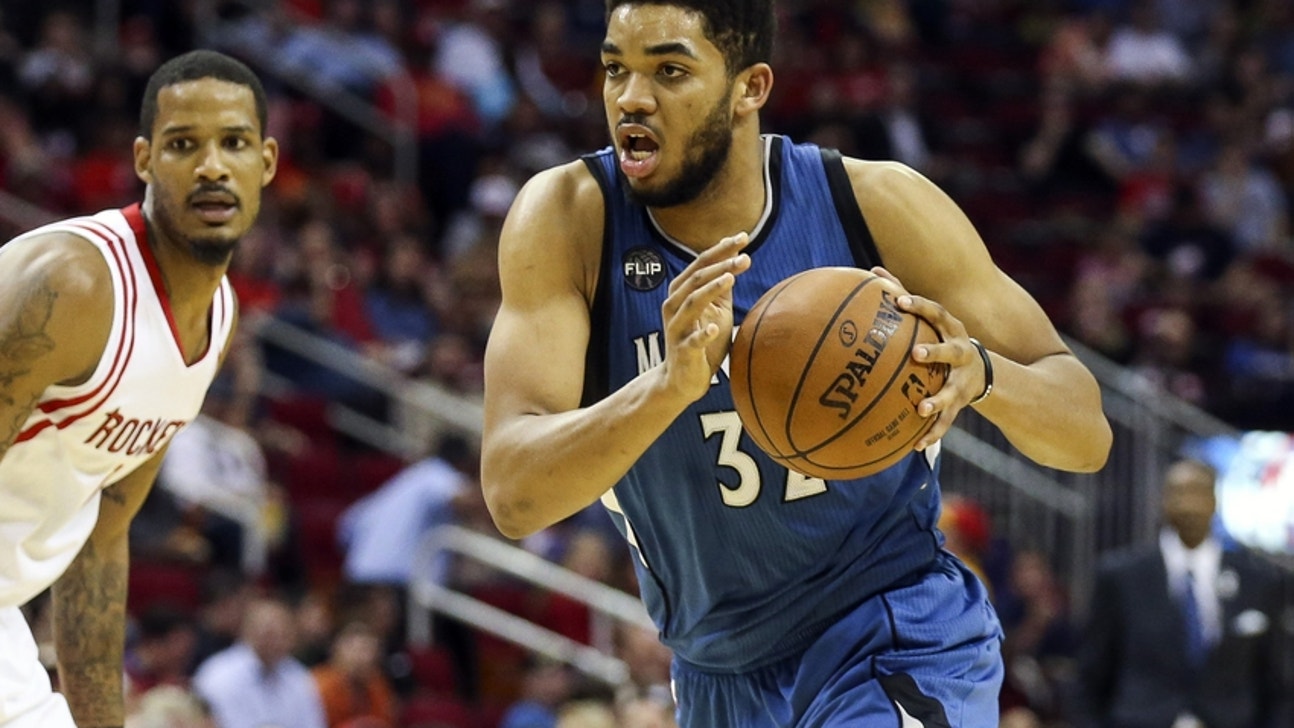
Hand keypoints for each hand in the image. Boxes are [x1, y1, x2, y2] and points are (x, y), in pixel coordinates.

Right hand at [660, 233, 750, 401]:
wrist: (681, 379)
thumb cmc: (701, 341)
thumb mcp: (715, 309)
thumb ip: (722, 286)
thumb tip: (739, 256)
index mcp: (681, 292)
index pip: (701, 264)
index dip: (721, 249)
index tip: (743, 237)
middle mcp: (674, 306)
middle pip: (696, 279)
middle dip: (721, 265)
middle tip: (745, 257)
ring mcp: (677, 328)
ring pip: (691, 303)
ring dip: (711, 289)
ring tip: (730, 277)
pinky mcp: (682, 351)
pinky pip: (692, 341)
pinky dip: (703, 334)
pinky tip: (715, 327)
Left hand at [870, 266, 987, 450]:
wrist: (983, 373)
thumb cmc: (943, 339)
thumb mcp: (929, 319)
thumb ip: (902, 294)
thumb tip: (871, 270)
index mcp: (950, 329)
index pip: (936, 312)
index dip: (919, 306)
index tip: (898, 301)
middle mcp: (961, 352)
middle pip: (952, 350)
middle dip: (936, 351)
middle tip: (916, 354)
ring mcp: (962, 380)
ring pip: (952, 391)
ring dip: (938, 400)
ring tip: (921, 409)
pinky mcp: (961, 404)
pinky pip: (947, 422)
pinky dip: (932, 434)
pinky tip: (915, 446)